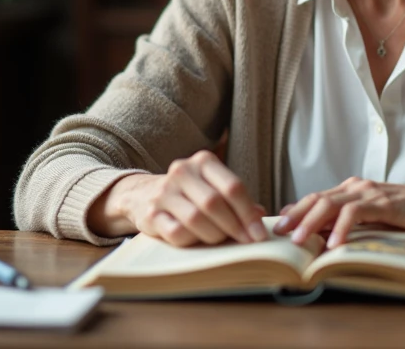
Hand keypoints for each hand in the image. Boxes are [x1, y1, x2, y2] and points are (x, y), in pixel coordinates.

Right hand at [88, 150, 267, 246]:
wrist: (143, 194)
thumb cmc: (190, 194)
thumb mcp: (213, 187)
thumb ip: (236, 199)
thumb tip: (260, 215)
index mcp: (204, 161)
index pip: (233, 187)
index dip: (248, 213)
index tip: (259, 235)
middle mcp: (182, 171)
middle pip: (215, 203)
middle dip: (234, 227)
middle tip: (246, 242)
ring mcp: (164, 192)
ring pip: (196, 219)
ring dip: (214, 235)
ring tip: (222, 241)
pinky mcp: (151, 213)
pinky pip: (177, 233)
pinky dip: (193, 241)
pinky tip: (198, 241)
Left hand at [273, 178, 404, 248]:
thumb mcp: (374, 219)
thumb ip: (350, 221)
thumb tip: (320, 234)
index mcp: (353, 188)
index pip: (316, 198)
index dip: (295, 211)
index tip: (277, 227)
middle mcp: (357, 186)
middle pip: (317, 199)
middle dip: (295, 216)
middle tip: (277, 233)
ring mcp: (370, 193)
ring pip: (331, 204)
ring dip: (311, 222)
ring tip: (298, 240)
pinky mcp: (384, 203)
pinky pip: (355, 213)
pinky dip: (341, 228)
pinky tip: (333, 244)